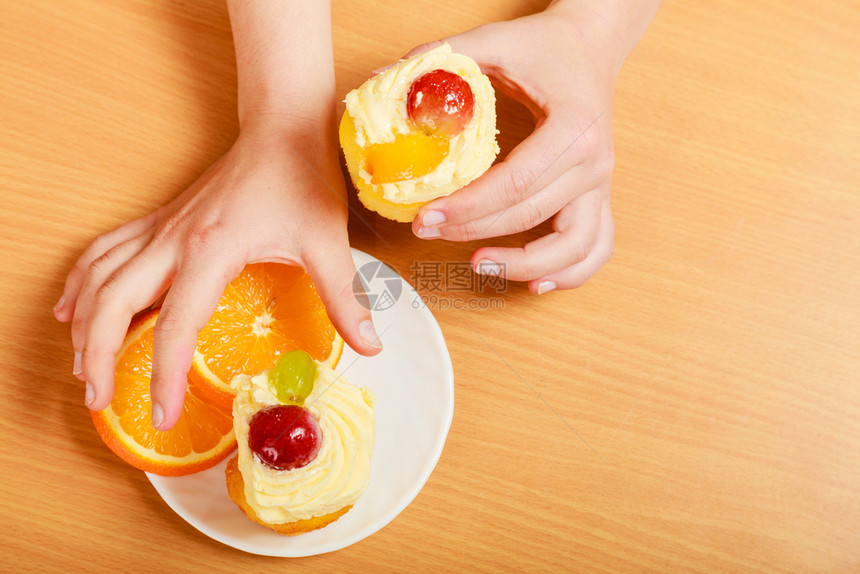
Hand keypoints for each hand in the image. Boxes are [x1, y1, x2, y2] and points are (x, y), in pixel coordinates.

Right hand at [54, 117, 380, 429]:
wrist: (281, 125)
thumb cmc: (302, 177)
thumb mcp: (328, 241)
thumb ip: (345, 298)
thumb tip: (370, 347)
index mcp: (211, 249)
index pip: (177, 325)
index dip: (165, 376)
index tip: (161, 414)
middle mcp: (174, 239)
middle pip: (112, 303)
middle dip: (97, 356)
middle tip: (97, 399)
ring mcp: (162, 226)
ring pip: (98, 276)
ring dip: (82, 322)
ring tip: (80, 366)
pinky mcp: (162, 219)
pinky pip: (104, 250)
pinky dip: (82, 281)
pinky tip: (72, 306)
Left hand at [411, 5, 635, 292]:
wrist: (591, 46)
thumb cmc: (545, 46)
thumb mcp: (492, 42)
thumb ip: (441, 60)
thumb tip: (380, 83)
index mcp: (574, 128)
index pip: (515, 183)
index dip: (466, 208)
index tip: (425, 217)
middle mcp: (595, 162)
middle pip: (531, 216)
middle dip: (473, 231)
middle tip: (427, 231)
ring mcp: (601, 184)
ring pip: (574, 247)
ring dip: (526, 266)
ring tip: (480, 265)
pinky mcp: (599, 196)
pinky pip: (596, 247)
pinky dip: (571, 273)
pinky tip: (534, 282)